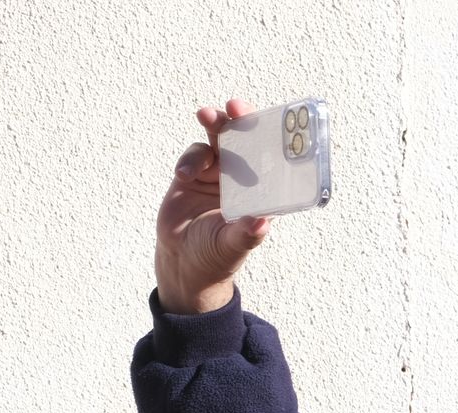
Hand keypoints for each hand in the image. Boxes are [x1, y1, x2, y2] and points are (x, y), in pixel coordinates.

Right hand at [154, 99, 271, 313]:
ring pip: (219, 139)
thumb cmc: (216, 256)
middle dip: (242, 120)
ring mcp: (218, 174)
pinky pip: (195, 154)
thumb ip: (246, 234)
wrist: (182, 263)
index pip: (274, 160)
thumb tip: (262, 223)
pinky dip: (190, 159)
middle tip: (235, 106)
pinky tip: (183, 175)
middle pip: (247, 141)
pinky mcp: (193, 174)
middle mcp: (243, 179)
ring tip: (206, 115)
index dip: (275, 140)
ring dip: (215, 124)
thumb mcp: (231, 246)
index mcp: (262, 192)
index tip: (274, 123)